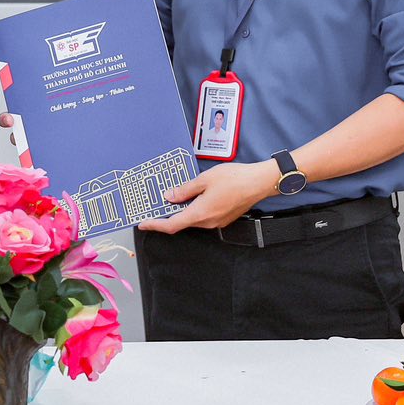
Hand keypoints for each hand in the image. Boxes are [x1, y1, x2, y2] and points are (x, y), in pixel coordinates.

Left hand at [136, 160, 276, 233]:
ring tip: (174, 198)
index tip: (143, 223)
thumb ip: (185, 190)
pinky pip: (204, 217)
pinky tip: (194, 198)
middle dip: (168, 215)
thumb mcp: (204, 179)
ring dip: (182, 212)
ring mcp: (217, 222)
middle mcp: (208, 222)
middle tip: (156, 206)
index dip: (155, 225)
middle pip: (182, 222)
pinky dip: (194, 210)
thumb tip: (170, 197)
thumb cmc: (235, 179)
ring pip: (193, 219)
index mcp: (200, 213)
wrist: (259, 182)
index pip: (172, 225)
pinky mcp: (224, 218)